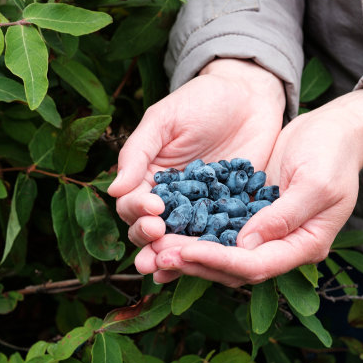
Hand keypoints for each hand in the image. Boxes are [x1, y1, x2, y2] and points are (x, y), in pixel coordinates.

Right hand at [108, 59, 285, 250]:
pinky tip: (209, 263)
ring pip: (182, 238)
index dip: (138, 211)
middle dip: (150, 239)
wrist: (249, 95)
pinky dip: (212, 251)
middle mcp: (172, 198)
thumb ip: (138, 153)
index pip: (133, 203)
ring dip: (174, 254)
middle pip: (152, 229)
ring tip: (169, 267)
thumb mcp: (164, 120)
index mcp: (149, 177)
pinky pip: (219, 235)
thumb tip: (113, 190)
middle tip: (158, 239)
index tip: (153, 208)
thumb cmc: (201, 101)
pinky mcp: (231, 211)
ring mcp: (201, 208)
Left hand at [141, 88, 362, 286]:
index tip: (187, 251)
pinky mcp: (253, 214)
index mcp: (306, 244)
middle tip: (158, 256)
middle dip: (197, 263)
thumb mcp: (316, 184)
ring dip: (191, 252)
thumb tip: (246, 245)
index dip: (220, 261)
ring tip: (156, 248)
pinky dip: (197, 233)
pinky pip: (221, 231)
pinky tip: (170, 228)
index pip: (258, 265)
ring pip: (224, 254)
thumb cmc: (332, 153)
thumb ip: (284, 216)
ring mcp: (268, 231)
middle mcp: (285, 246)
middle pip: (236, 267)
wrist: (334, 131)